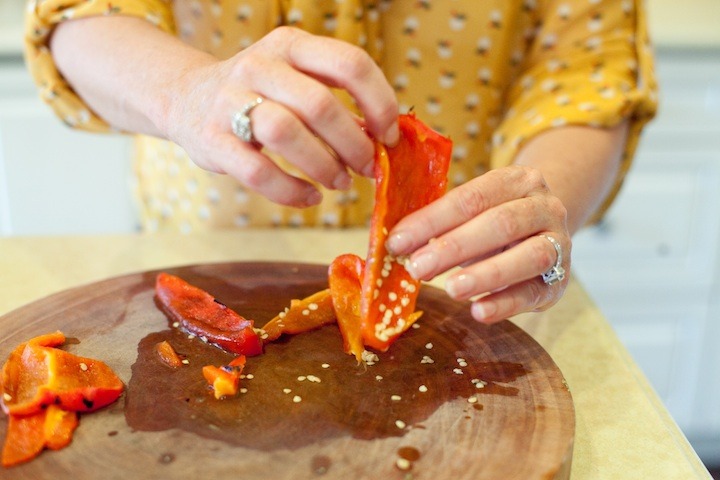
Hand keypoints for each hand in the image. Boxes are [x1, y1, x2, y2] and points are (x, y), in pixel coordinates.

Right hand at [163, 27, 398, 206]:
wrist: (187, 98)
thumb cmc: (261, 94)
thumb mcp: (297, 79)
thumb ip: (337, 100)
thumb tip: (384, 139)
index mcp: (291, 45)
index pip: (350, 63)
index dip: (380, 103)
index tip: (389, 135)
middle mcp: (260, 65)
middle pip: (320, 104)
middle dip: (354, 144)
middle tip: (367, 167)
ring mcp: (230, 100)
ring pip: (286, 133)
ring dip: (323, 166)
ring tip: (340, 182)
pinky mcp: (212, 139)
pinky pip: (258, 172)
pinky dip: (291, 191)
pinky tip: (310, 197)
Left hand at [385, 165, 570, 323]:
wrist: (546, 228)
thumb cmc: (494, 219)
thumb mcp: (473, 211)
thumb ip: (441, 223)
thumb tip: (397, 244)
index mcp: (517, 180)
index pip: (472, 198)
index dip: (432, 220)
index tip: (398, 241)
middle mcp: (544, 206)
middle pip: (501, 224)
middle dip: (455, 247)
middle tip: (417, 268)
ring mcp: (559, 242)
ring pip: (528, 256)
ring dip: (486, 274)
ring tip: (451, 289)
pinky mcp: (561, 280)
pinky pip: (535, 293)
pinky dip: (506, 304)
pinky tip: (478, 312)